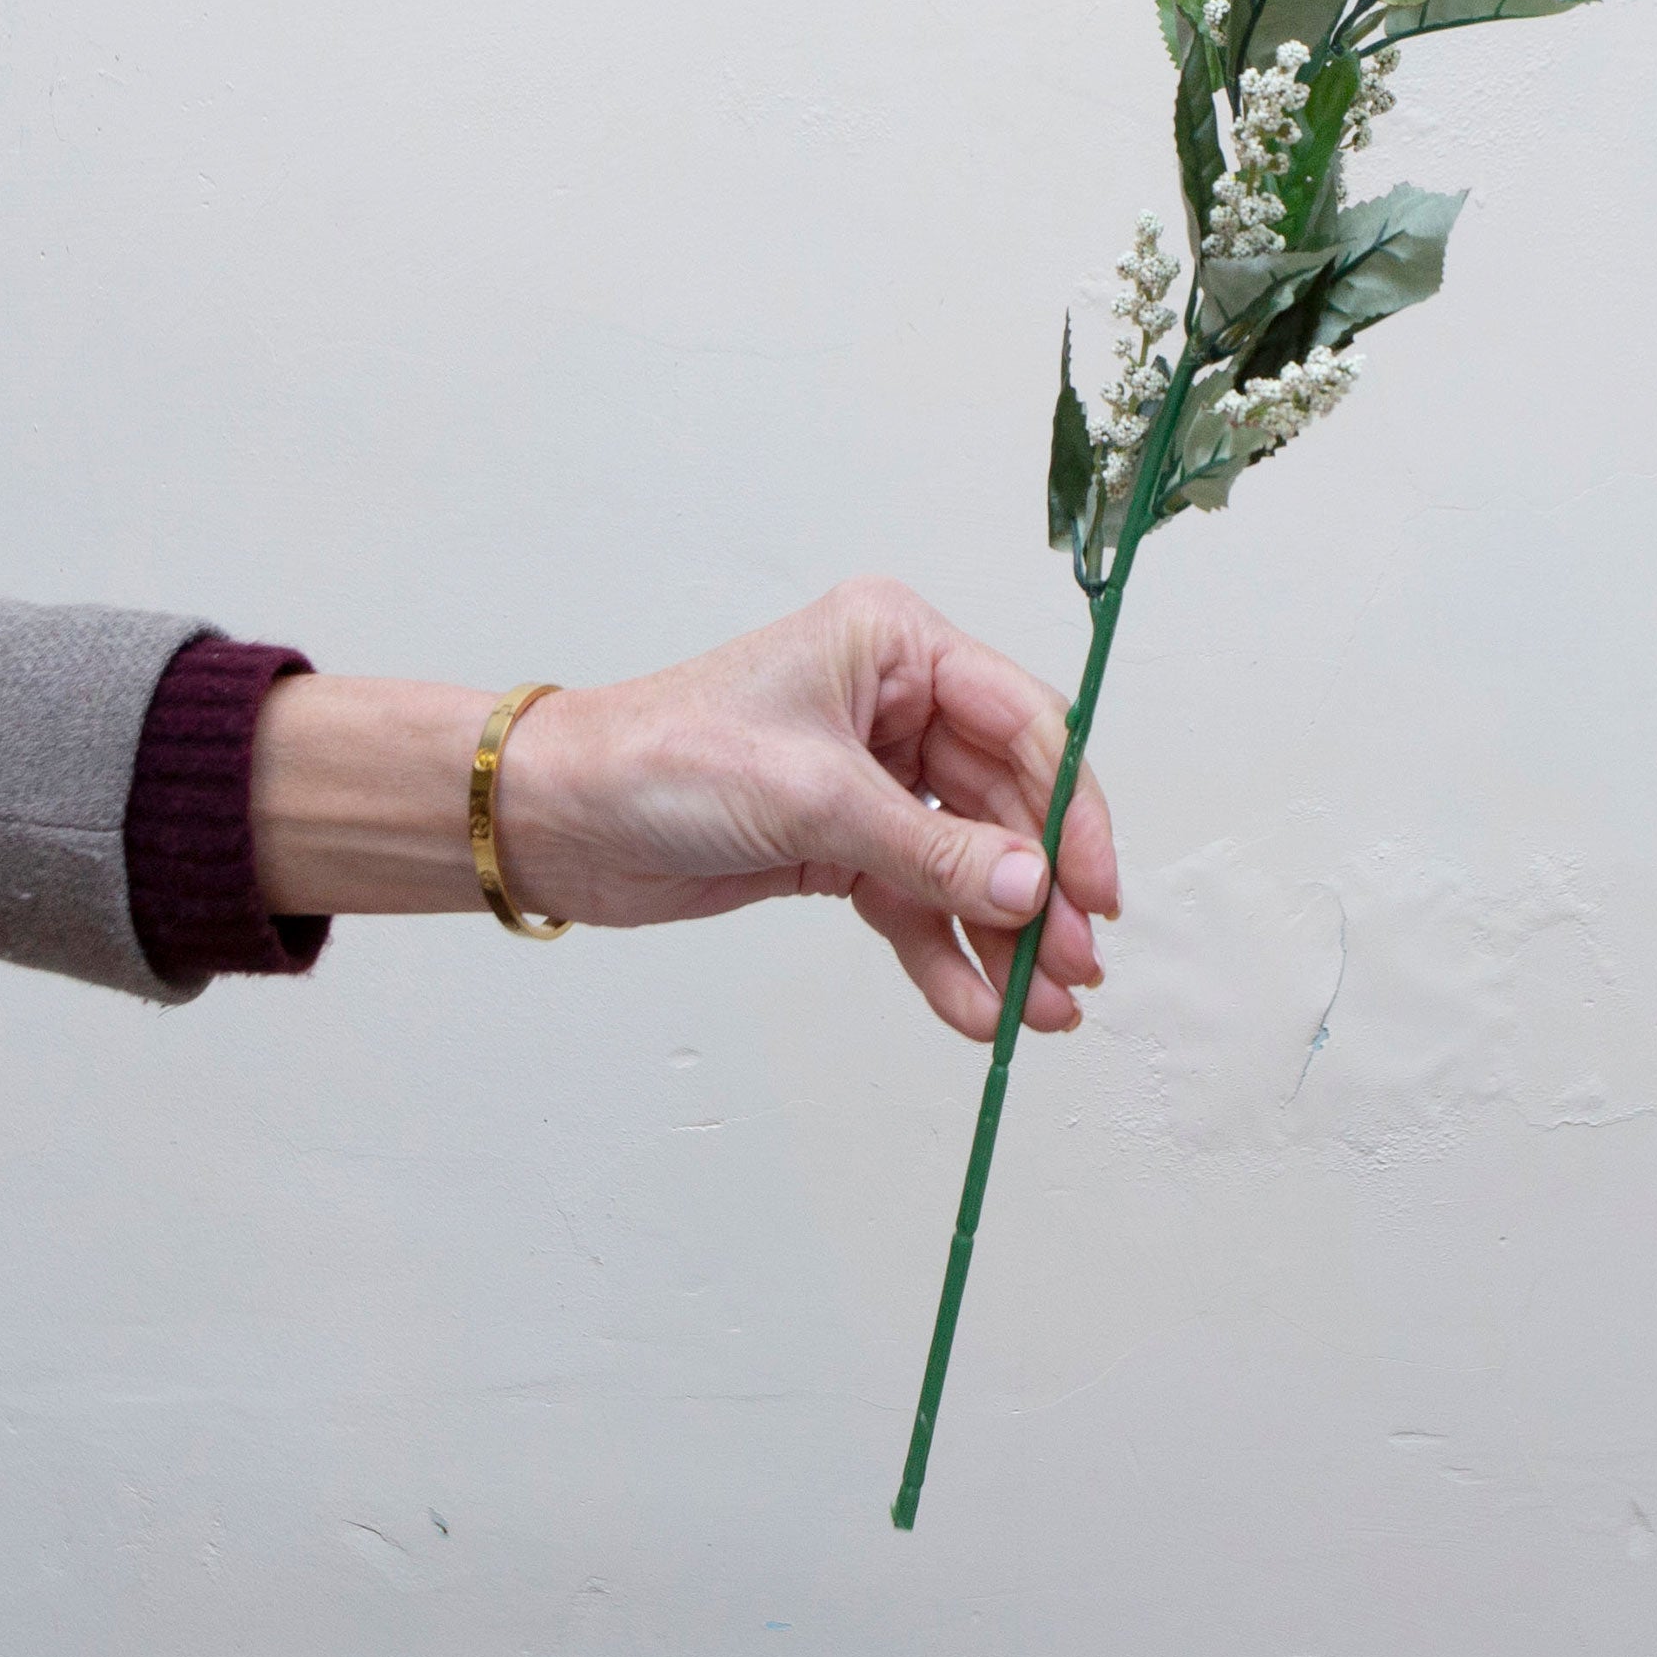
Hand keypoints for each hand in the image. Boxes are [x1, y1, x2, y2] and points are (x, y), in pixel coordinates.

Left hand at [248, 579, 1118, 1039]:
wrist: (559, 817)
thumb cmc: (661, 758)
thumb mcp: (811, 798)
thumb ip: (930, 849)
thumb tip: (1032, 889)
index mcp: (896, 645)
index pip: (1023, 722)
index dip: (1072, 807)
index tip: (1096, 887)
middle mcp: (895, 703)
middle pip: (1006, 801)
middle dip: (1042, 888)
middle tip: (1076, 964)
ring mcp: (872, 777)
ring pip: (968, 861)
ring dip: (1004, 936)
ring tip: (1041, 1010)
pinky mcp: (841, 844)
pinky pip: (917, 901)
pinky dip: (945, 955)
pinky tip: (974, 1009)